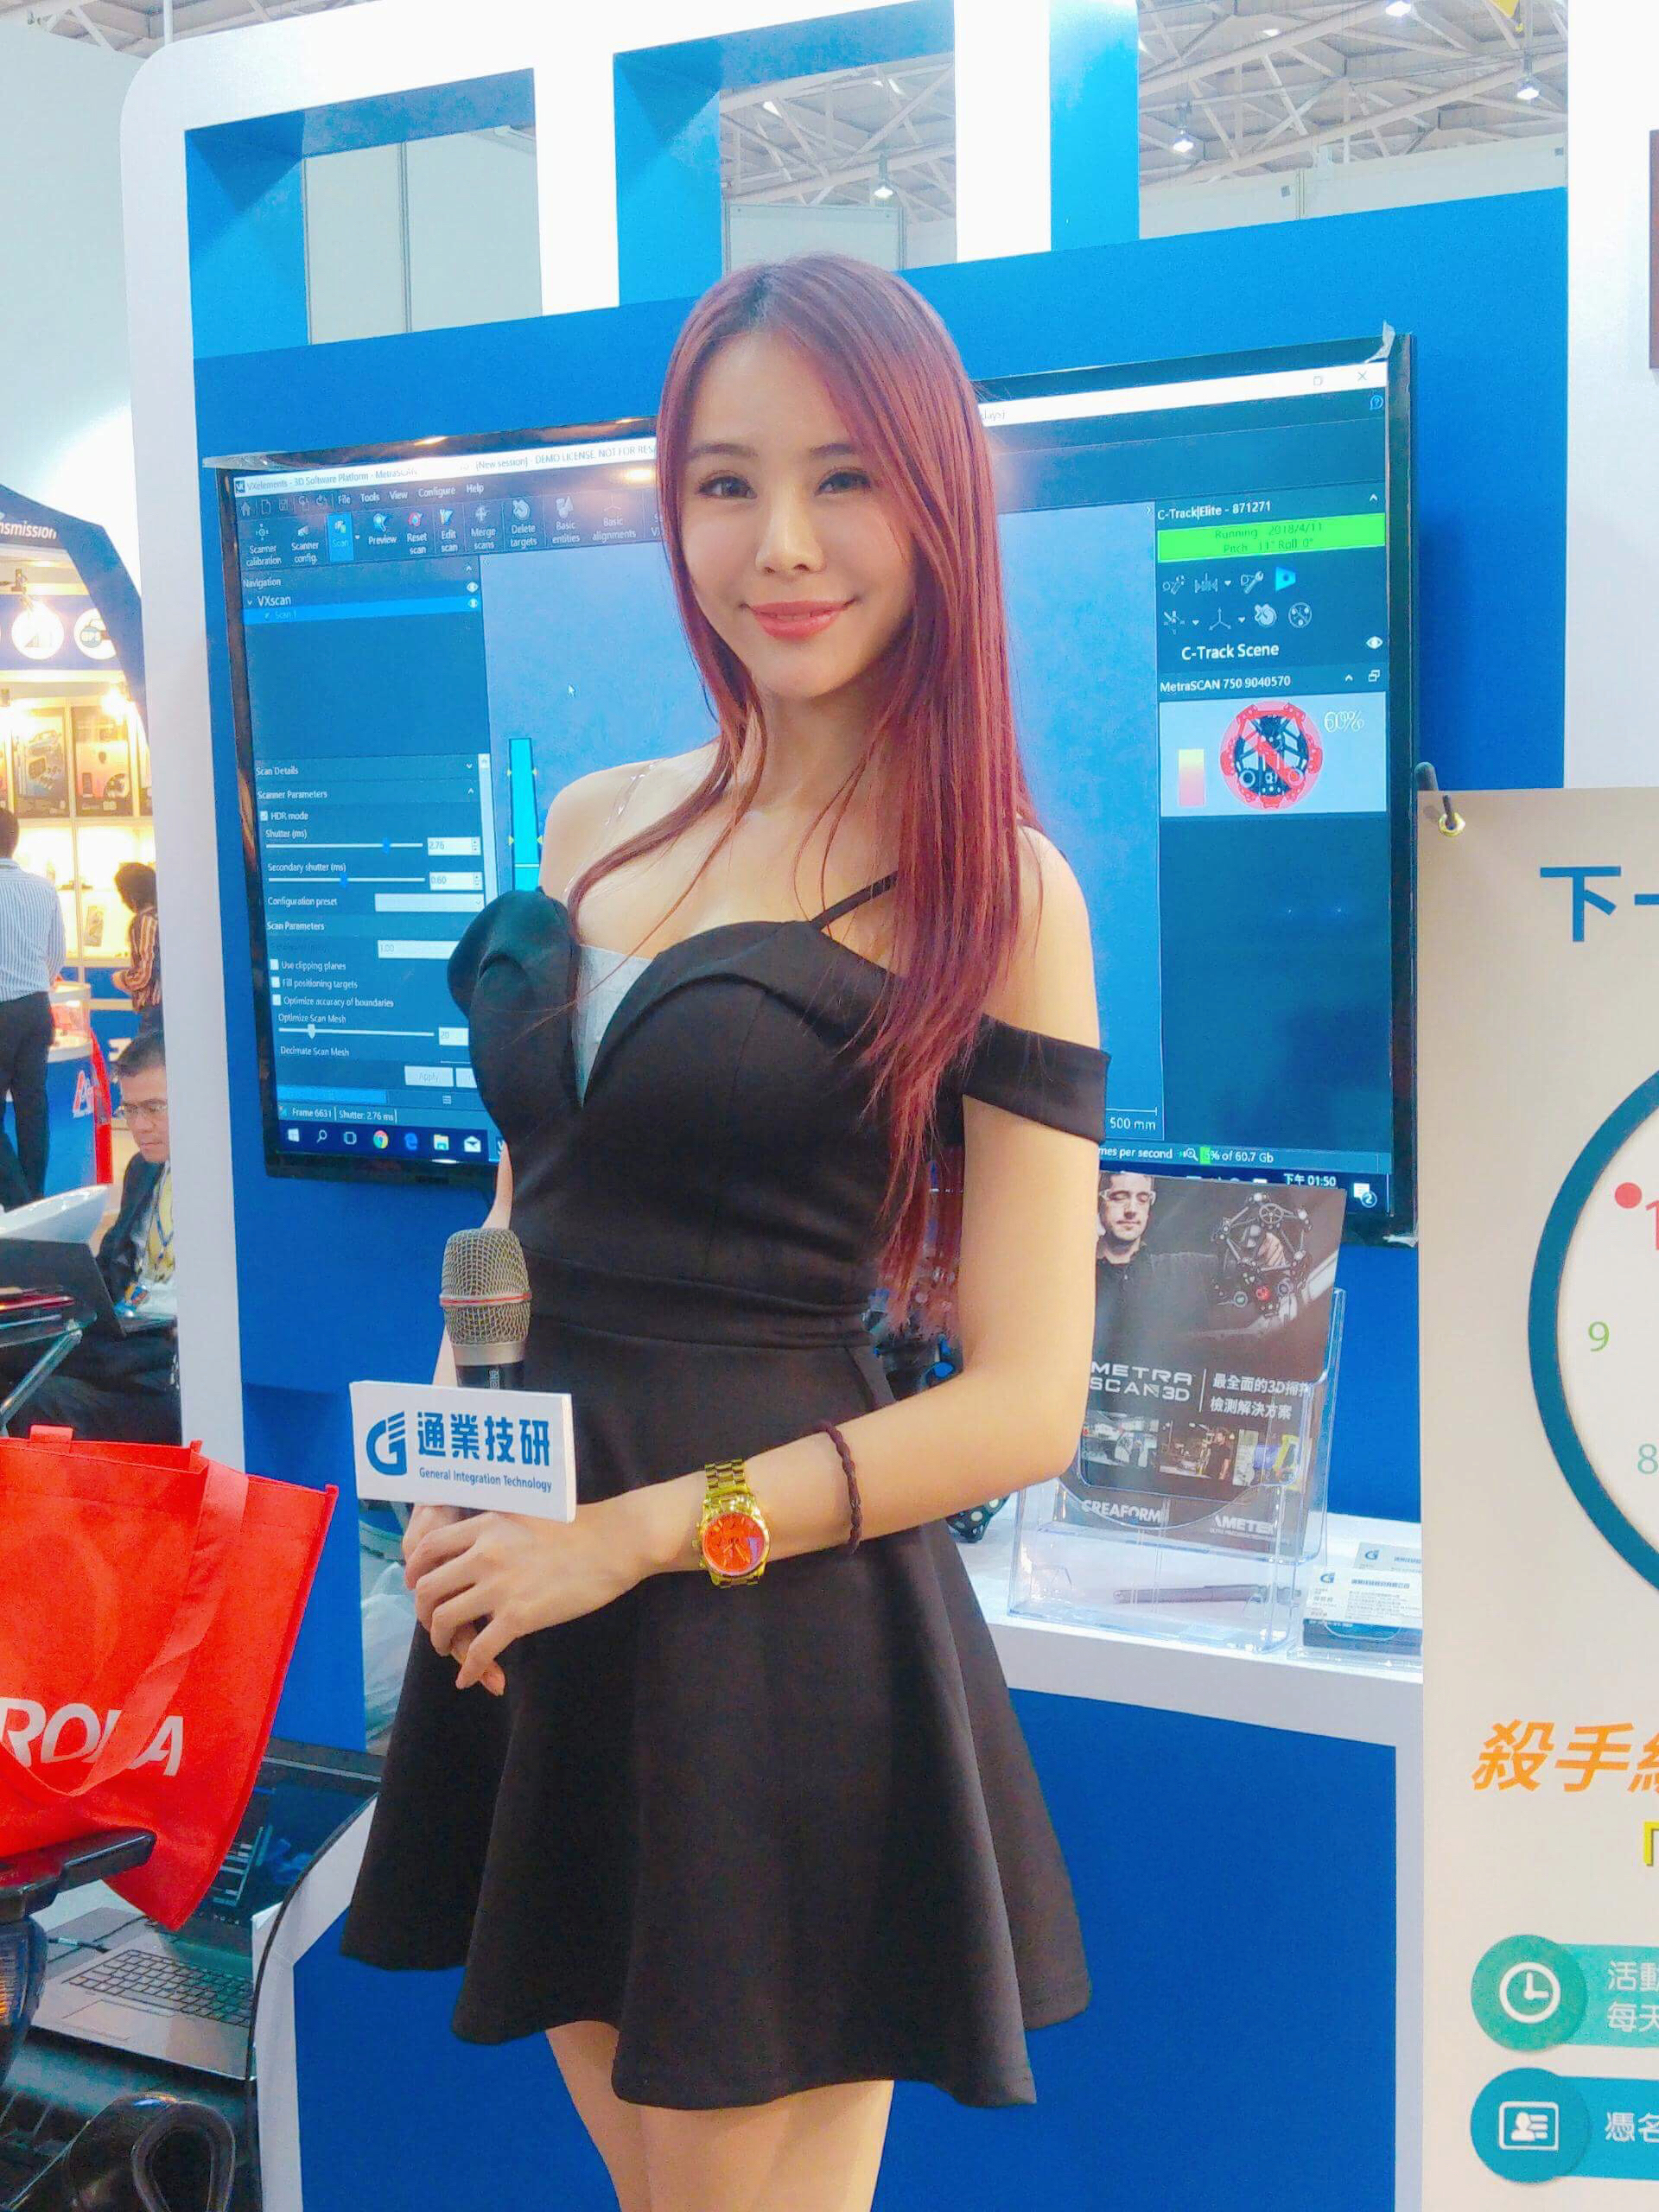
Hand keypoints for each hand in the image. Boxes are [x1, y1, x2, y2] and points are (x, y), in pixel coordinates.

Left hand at [405, 1497, 646, 1691]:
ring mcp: (500, 1586)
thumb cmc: (578, 1527)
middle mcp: (484, 1553)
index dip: (415, 1570)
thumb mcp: (526, 1512)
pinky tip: (468, 1678)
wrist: (614, 1542)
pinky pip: (480, 1649)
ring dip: (441, 1641)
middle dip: (424, 1612)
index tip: (415, 1586)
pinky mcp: (519, 1616)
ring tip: (449, 1650)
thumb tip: (476, 1541)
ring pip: (447, 1620)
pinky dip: (469, 1668)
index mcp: (485, 1525)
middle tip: (433, 1624)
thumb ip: (496, 1526)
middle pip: (430, 1588)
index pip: (429, 1546)